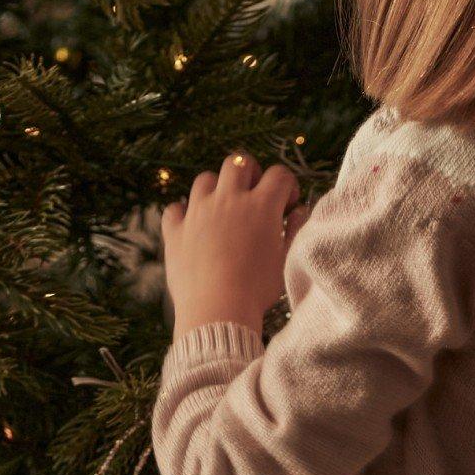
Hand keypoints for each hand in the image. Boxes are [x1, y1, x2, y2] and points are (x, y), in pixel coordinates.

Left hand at [161, 152, 310, 340]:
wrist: (217, 312)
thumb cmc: (258, 289)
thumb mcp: (286, 259)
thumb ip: (295, 229)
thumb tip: (298, 211)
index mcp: (261, 205)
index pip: (279, 174)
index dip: (287, 185)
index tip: (287, 204)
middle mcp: (228, 199)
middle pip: (239, 162)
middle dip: (250, 173)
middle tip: (254, 196)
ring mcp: (198, 211)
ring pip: (205, 179)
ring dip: (216, 188)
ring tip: (223, 210)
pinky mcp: (175, 230)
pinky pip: (175, 208)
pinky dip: (184, 213)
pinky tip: (193, 226)